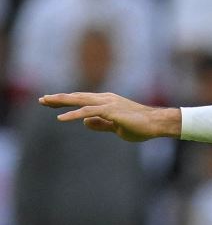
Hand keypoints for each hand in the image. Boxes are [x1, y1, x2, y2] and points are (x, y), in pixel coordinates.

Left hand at [40, 92, 180, 141]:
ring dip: (61, 102)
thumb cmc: (141, 126)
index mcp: (106, 102)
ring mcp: (107, 103)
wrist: (157, 124)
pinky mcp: (110, 110)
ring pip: (79, 100)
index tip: (51, 103)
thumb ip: (100, 124)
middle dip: (58, 98)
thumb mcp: (116, 127)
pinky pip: (87, 112)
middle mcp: (104, 99)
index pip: (82, 100)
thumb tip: (85, 123)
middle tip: (42, 100)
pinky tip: (61, 118)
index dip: (66, 101)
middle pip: (76, 97)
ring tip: (46, 103)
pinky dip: (73, 114)